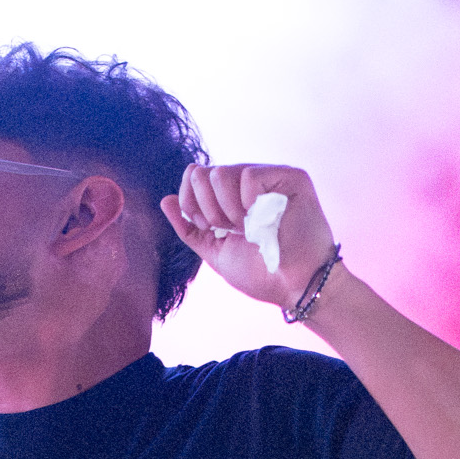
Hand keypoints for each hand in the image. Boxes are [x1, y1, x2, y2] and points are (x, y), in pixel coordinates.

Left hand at [161, 164, 337, 311]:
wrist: (294, 287)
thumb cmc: (261, 273)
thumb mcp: (215, 252)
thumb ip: (189, 228)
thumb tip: (165, 201)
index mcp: (230, 198)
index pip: (195, 177)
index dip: (190, 202)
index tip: (208, 228)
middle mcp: (247, 184)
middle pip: (203, 172)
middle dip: (206, 208)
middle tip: (228, 230)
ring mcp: (268, 179)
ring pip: (221, 172)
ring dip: (226, 210)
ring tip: (246, 228)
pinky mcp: (289, 177)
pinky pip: (249, 175)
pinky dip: (249, 204)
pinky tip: (261, 220)